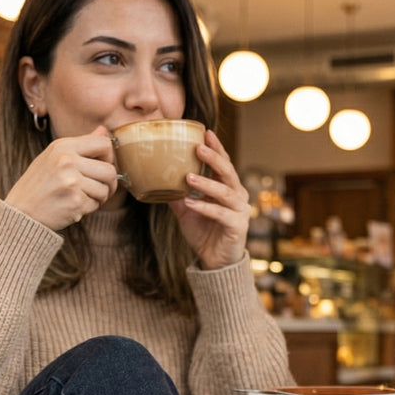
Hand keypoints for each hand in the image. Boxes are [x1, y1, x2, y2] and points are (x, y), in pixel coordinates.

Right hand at [5, 127, 118, 230]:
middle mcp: (67, 161)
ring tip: (83, 197)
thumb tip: (105, 131)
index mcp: (63, 146)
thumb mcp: (54, 155)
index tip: (102, 167)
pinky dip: (88, 208)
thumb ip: (81, 144)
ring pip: (105, 190)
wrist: (21, 210)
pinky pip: (95, 205)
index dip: (110, 157)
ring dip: (99, 198)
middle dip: (110, 183)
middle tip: (101, 189)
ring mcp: (71, 182)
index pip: (104, 144)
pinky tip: (74, 206)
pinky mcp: (74, 202)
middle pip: (110, 170)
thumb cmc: (39, 183)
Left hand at [169, 130, 251, 269]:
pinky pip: (220, 214)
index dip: (216, 148)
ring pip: (225, 192)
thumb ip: (176, 195)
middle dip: (214, 158)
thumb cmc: (204, 233)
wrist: (215, 261)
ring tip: (188, 177)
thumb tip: (155, 179)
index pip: (223, 163)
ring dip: (206, 183)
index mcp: (228, 188)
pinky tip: (191, 203)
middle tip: (198, 148)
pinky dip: (205, 208)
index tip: (206, 133)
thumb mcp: (186, 211)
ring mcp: (240, 211)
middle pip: (227, 172)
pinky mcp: (237, 226)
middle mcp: (237, 196)